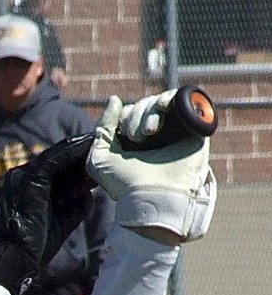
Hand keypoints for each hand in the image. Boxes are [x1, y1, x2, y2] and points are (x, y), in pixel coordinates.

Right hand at [0, 136, 92, 294]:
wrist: (12, 259)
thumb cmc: (32, 247)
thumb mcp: (59, 222)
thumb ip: (73, 206)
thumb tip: (90, 194)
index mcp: (25, 188)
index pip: (53, 167)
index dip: (76, 160)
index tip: (98, 156)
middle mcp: (20, 178)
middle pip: (56, 158)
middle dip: (80, 151)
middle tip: (104, 141)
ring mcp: (23, 177)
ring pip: (57, 155)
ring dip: (80, 147)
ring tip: (101, 139)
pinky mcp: (30, 180)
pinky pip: (56, 159)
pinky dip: (74, 152)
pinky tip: (91, 146)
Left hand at [87, 93, 216, 241]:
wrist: (153, 197)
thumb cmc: (125, 184)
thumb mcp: (100, 158)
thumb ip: (102, 128)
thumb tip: (114, 99)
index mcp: (134, 141)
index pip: (130, 112)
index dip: (125, 117)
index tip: (127, 137)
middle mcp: (156, 134)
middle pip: (145, 105)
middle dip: (138, 116)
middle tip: (139, 137)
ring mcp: (176, 130)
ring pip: (163, 101)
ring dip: (152, 110)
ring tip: (151, 130)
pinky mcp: (194, 128)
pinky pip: (187, 99)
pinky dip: (174, 97)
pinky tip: (165, 105)